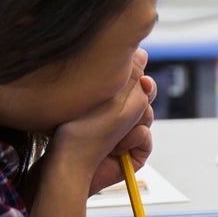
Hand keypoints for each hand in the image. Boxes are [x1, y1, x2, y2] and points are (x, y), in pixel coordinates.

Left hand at [46, 51, 153, 197]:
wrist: (70, 165)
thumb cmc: (78, 130)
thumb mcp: (105, 98)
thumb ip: (127, 77)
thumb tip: (142, 51)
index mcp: (110, 98)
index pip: (135, 81)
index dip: (140, 79)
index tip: (141, 81)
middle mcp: (119, 114)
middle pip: (145, 97)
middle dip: (140, 101)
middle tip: (124, 108)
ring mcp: (127, 134)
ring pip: (147, 117)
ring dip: (135, 123)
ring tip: (114, 133)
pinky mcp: (133, 154)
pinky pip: (146, 138)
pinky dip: (135, 140)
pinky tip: (118, 147)